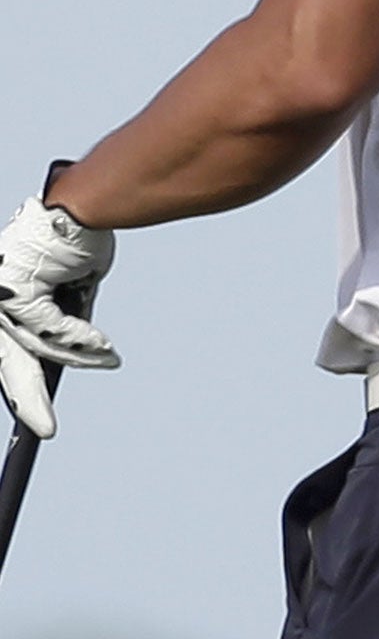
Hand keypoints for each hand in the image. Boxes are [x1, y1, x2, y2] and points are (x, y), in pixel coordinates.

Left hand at [0, 196, 119, 439]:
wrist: (79, 208)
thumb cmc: (73, 242)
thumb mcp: (67, 290)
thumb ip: (62, 321)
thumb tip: (77, 354)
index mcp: (5, 301)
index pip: (8, 355)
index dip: (22, 388)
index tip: (34, 417)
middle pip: (9, 361)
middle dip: (29, 399)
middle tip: (45, 430)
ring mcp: (3, 296)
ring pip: (36, 346)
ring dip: (78, 355)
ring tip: (108, 358)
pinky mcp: (18, 292)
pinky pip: (50, 329)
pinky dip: (81, 337)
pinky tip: (103, 344)